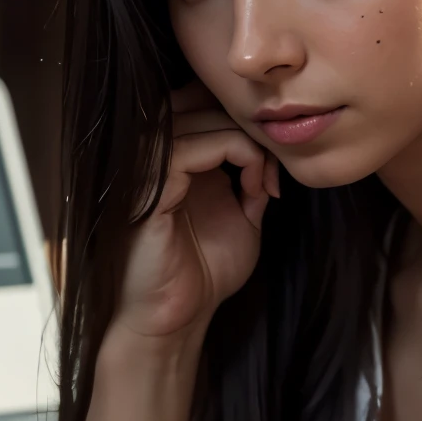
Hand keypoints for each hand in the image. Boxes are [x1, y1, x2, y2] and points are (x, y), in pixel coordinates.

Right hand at [113, 81, 278, 343]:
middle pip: (195, 100)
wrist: (176, 320)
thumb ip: (252, 181)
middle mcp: (153, 158)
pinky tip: (251, 184)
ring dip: (241, 138)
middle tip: (276, 167)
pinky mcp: (145, 190)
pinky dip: (230, 153)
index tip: (274, 162)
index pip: (197, 102)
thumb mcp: (243, 219)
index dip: (239, 116)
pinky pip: (185, 147)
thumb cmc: (203, 274)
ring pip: (192, 116)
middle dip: (246, 125)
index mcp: (172, 160)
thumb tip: (269, 153)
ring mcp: (144, 171)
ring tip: (265, 177)